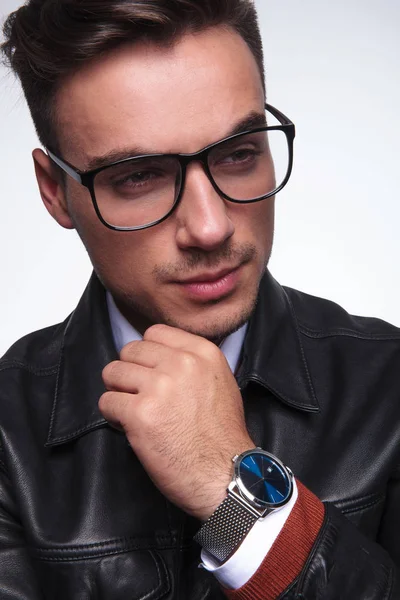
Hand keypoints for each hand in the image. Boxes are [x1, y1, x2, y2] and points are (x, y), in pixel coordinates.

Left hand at [99, 324, 253, 520]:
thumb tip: (160, 355)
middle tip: (138, 394)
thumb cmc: (223, 435)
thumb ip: (193, 362)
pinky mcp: (140, 414)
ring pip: (113, 373)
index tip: (149, 371)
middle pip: (130, 350)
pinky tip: (129, 427)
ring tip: (132, 410)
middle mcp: (181, 364)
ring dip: (118, 392)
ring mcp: (159, 387)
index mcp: (202, 353)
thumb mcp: (221, 382)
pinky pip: (107, 402)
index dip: (146, 354)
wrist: (225, 474)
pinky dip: (113, 416)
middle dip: (129, 372)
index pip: (154, 333)